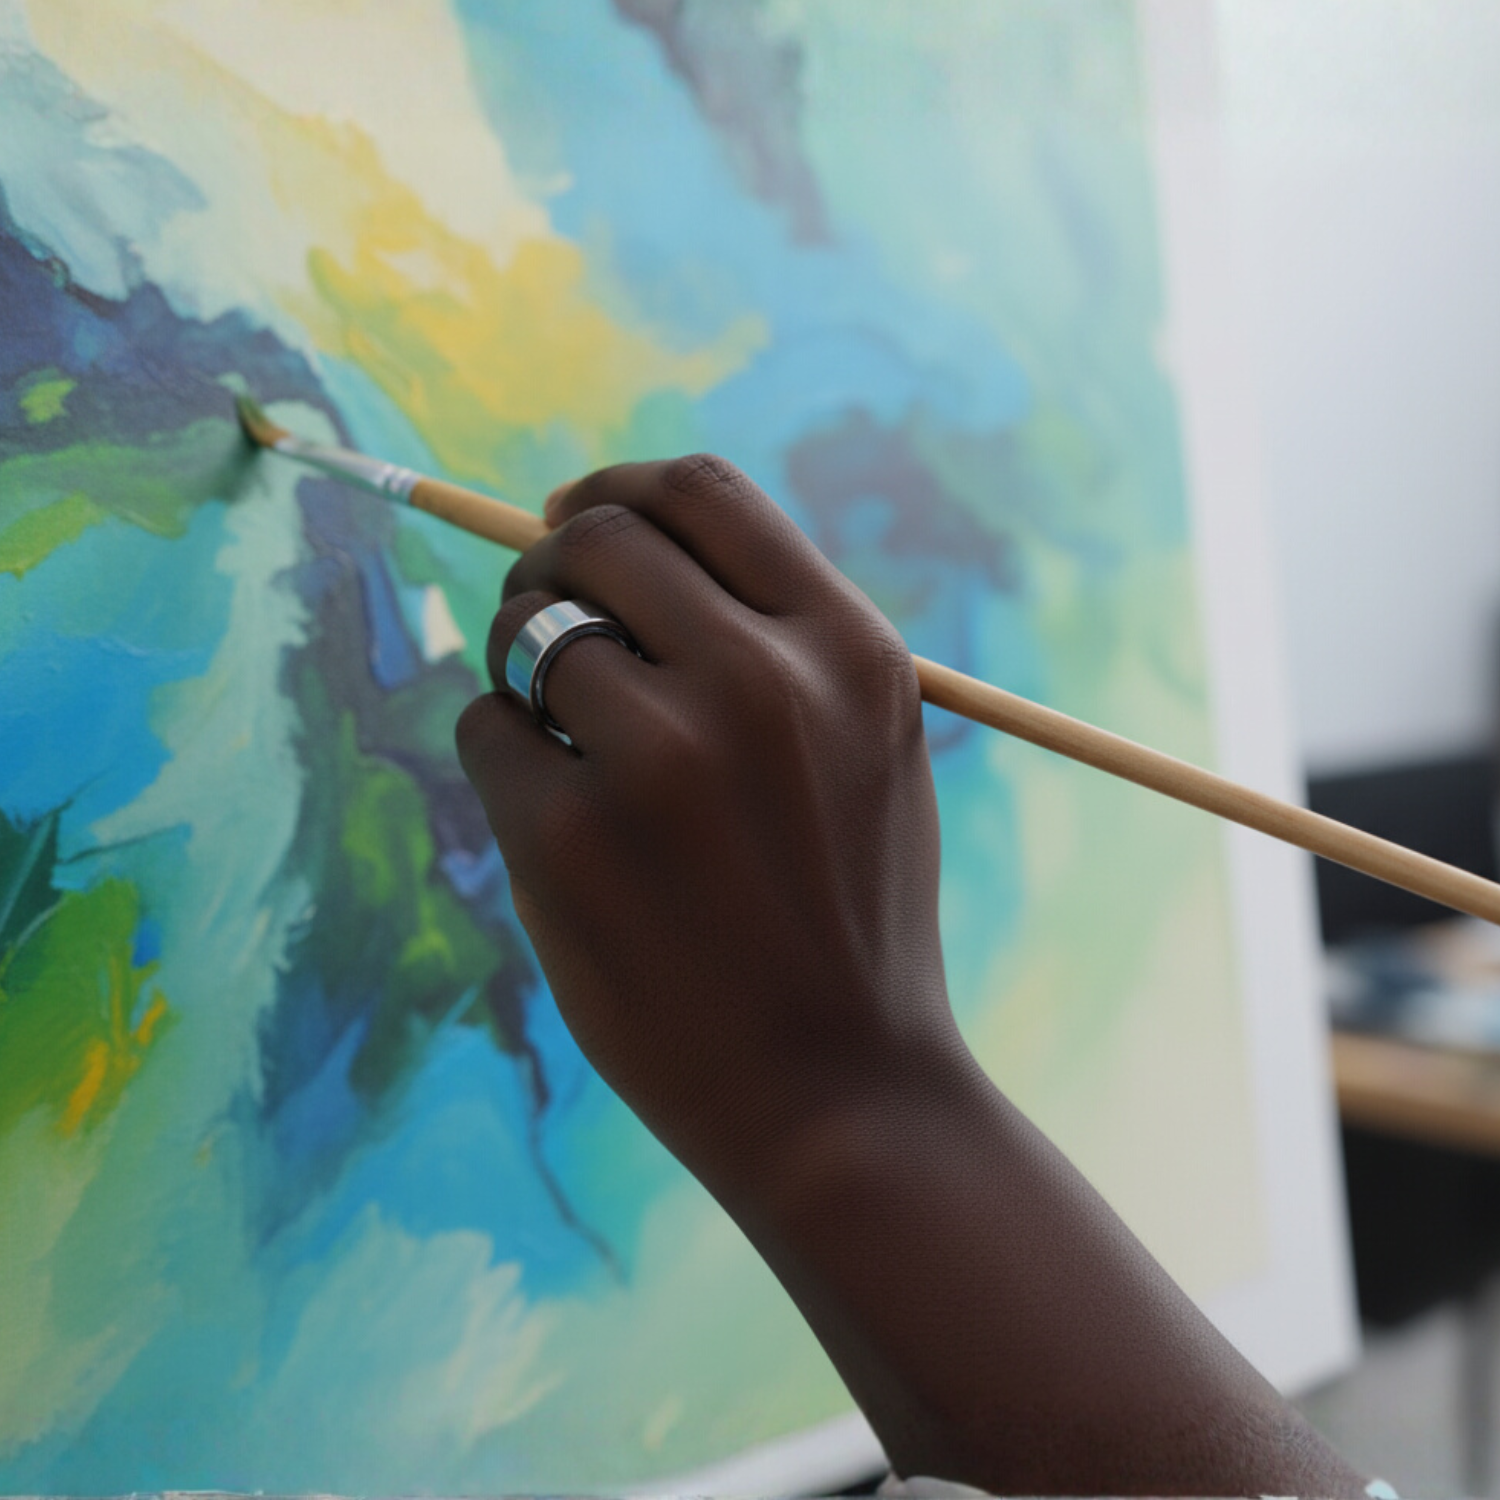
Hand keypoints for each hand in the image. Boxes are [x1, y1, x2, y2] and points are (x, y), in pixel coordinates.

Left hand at [455, 454, 963, 1199]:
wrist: (841, 1091)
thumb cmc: (850, 912)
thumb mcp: (869, 746)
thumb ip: (777, 638)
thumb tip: (626, 542)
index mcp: (849, 650)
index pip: (702, 493)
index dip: (617, 490)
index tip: (570, 517)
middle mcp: (761, 682)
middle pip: (596, 540)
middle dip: (548, 567)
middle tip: (539, 620)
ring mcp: (661, 758)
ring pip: (527, 633)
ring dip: (524, 672)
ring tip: (572, 751)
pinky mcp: (569, 838)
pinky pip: (485, 729)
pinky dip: (505, 760)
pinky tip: (563, 829)